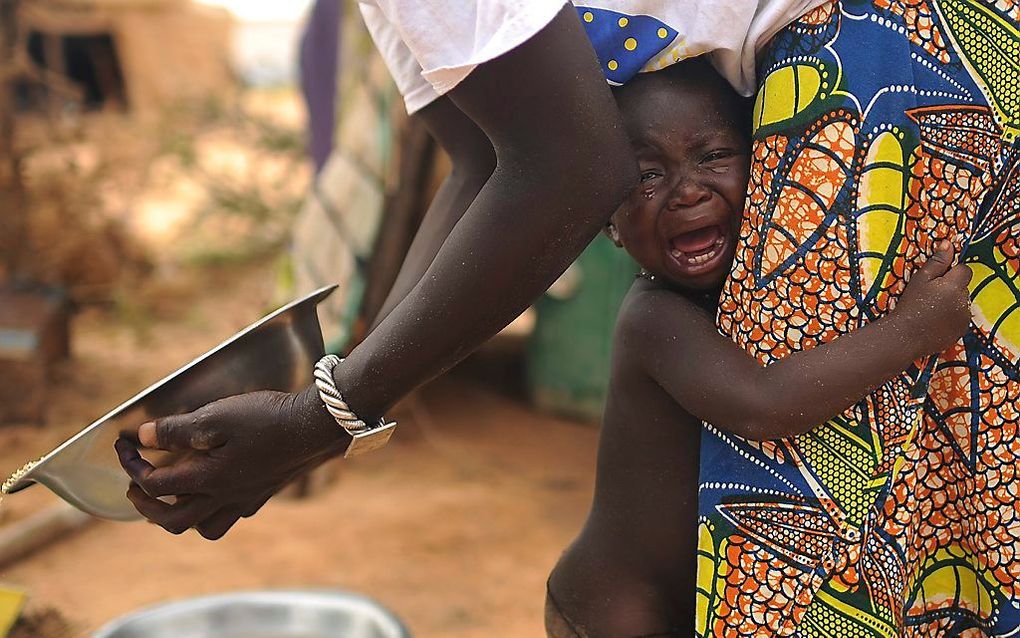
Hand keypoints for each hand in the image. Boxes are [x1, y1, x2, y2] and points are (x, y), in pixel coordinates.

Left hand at [116, 386, 347, 538]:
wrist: (315, 426)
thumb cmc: (266, 418)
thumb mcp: (216, 416)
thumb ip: (176, 430)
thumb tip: (143, 438)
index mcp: (207, 480)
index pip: (154, 484)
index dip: (131, 466)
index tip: (124, 446)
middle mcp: (223, 497)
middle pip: (173, 521)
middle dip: (146, 507)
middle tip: (135, 487)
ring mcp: (245, 499)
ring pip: (205, 528)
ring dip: (181, 519)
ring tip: (174, 499)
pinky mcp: (264, 493)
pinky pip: (232, 516)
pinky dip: (214, 511)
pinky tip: (216, 492)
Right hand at [894, 241, 972, 355]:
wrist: (905, 336)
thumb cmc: (910, 305)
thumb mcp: (920, 279)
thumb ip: (937, 262)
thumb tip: (948, 244)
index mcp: (954, 286)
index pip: (964, 270)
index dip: (951, 272)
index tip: (936, 279)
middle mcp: (964, 301)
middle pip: (963, 287)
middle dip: (951, 288)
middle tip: (929, 296)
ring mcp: (964, 318)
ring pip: (962, 303)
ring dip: (951, 303)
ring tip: (930, 310)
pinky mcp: (961, 331)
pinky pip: (959, 318)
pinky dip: (950, 318)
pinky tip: (934, 321)